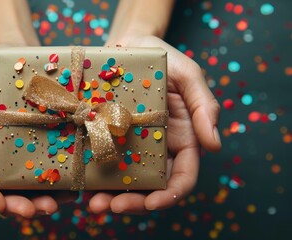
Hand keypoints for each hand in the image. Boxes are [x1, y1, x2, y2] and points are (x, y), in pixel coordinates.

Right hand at [0, 44, 76, 217]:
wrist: (20, 55)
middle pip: (4, 189)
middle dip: (19, 205)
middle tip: (39, 210)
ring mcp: (23, 150)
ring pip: (29, 184)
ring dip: (43, 199)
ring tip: (61, 202)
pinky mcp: (46, 143)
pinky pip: (52, 167)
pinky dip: (62, 182)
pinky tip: (75, 187)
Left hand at [88, 35, 221, 213]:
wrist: (128, 44)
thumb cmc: (163, 58)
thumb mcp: (188, 76)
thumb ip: (205, 107)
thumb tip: (214, 145)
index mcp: (181, 139)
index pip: (182, 177)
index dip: (169, 195)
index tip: (151, 203)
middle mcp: (156, 148)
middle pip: (150, 187)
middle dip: (132, 203)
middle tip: (109, 208)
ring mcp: (130, 145)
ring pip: (123, 182)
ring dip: (110, 198)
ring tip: (91, 204)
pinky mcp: (106, 137)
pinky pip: (101, 162)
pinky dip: (93, 177)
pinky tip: (80, 185)